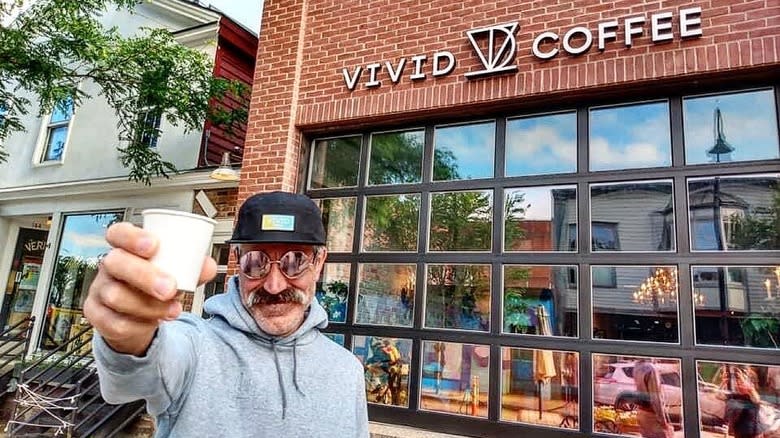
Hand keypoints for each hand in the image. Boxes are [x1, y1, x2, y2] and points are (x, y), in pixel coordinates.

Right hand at [84, 222, 216, 355]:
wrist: (138, 318)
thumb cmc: (155, 285)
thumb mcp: (175, 273)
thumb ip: (192, 267)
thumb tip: (207, 266)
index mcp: (125, 247)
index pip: (118, 233)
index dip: (132, 237)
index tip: (154, 245)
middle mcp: (108, 266)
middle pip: (116, 263)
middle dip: (145, 275)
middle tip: (170, 287)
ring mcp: (99, 291)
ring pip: (116, 296)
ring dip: (149, 305)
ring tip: (172, 309)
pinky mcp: (97, 315)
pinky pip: (114, 322)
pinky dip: (139, 324)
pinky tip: (154, 322)